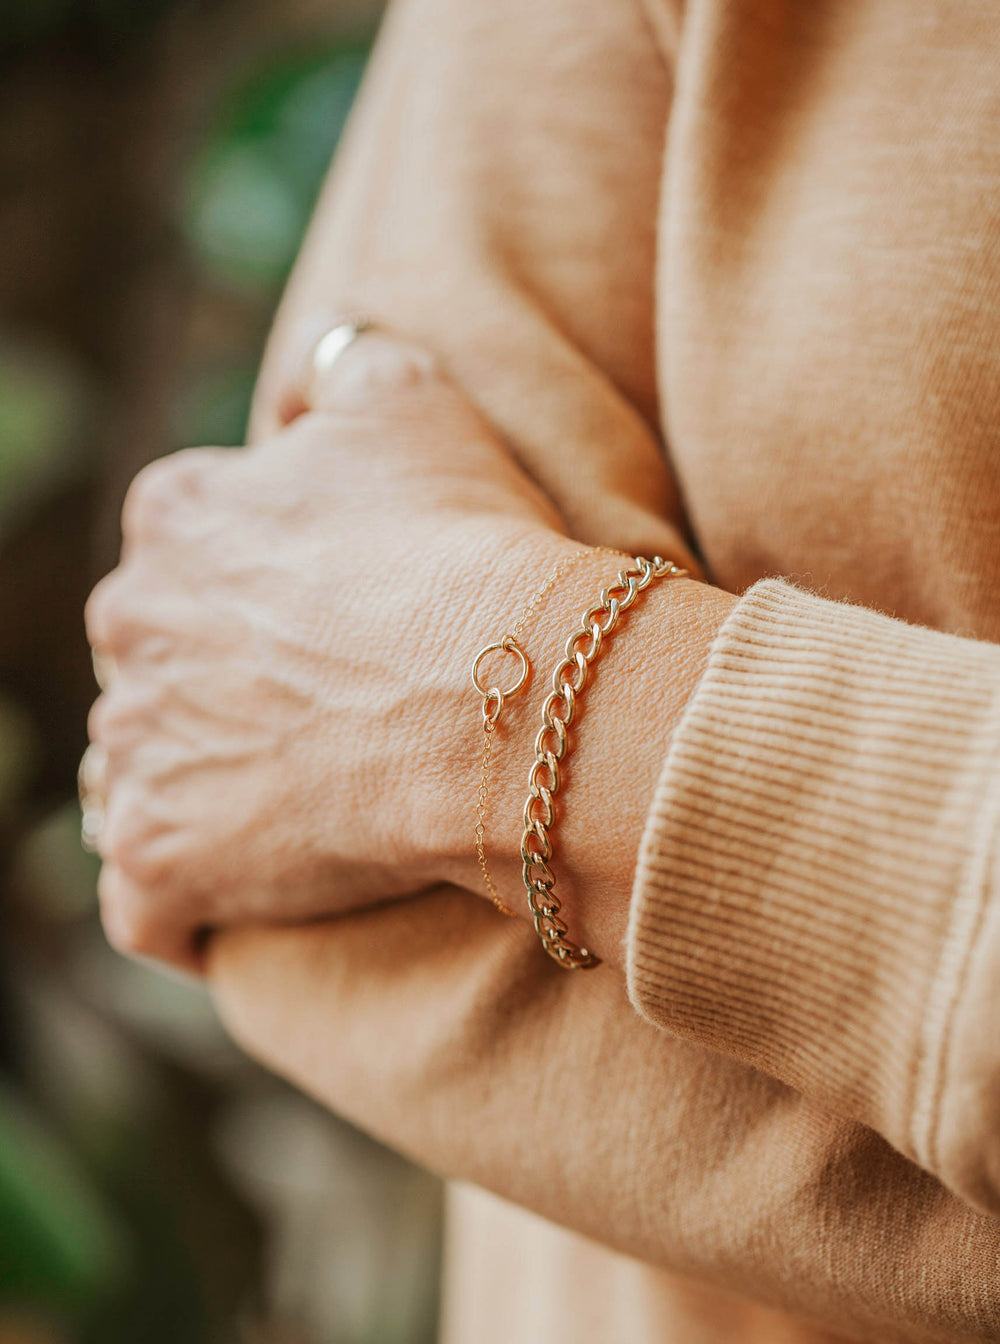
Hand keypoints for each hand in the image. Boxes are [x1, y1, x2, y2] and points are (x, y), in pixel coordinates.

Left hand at [85, 332, 567, 968]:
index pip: (183, 548)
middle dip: (208, 687)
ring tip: (279, 812)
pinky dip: (180, 907)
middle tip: (308, 719)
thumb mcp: (413, 403)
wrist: (502, 692)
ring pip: (139, 774)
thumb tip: (315, 376)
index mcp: (177, 518)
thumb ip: (346, 368)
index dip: (250, 587)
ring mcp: (137, 749)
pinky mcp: (162, 859)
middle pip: (154, 663)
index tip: (310, 625)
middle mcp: (130, 624)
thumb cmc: (463, 546)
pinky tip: (227, 909)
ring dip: (192, 790)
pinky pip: (147, 902)